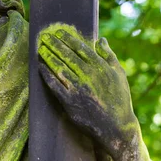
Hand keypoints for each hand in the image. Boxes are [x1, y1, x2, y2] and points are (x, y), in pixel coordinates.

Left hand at [37, 24, 138, 158]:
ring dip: (48, 57)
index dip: (68, 39)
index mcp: (101, 68)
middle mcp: (88, 76)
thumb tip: (100, 40)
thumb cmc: (119, 99)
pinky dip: (46, 74)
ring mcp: (78, 89)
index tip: (58, 32)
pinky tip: (40, 66)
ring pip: (59, 68)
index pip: (81, 48)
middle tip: (44, 36)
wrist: (116, 127)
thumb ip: (109, 56)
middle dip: (54, 44)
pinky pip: (54, 85)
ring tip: (40, 48)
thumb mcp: (119, 75)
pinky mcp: (69, 102)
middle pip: (67, 56)